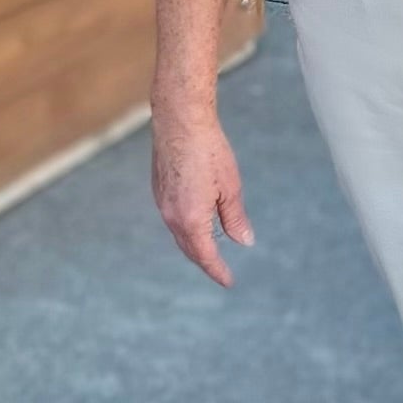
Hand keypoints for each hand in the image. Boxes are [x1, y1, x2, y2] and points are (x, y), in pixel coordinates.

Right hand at [151, 111, 254, 286]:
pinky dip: (185, 230)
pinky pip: (172, 219)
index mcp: (191, 219)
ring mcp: (162, 203)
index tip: (228, 282)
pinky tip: (195, 225)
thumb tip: (244, 242)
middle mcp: (171, 215)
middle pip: (189, 249)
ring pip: (179, 234)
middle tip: (220, 272)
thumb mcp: (230, 187)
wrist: (179, 120)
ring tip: (209, 253)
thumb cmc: (208, 150)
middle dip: (205, 262)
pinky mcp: (159, 190)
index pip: (205, 255)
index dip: (217, 271)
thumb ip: (235, 218)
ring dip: (194, 246)